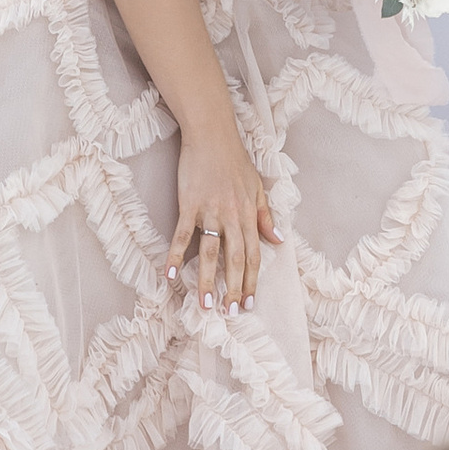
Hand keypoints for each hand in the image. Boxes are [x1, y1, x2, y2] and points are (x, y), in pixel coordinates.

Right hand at [166, 119, 281, 311]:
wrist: (212, 136)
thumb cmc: (235, 161)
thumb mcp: (257, 188)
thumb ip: (266, 217)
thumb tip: (278, 240)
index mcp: (249, 214)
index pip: (253, 255)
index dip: (251, 281)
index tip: (248, 302)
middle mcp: (232, 217)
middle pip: (234, 260)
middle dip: (233, 289)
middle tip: (229, 313)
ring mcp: (210, 211)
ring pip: (210, 253)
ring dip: (207, 281)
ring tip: (205, 305)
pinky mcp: (190, 204)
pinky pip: (183, 235)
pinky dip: (176, 255)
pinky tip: (170, 274)